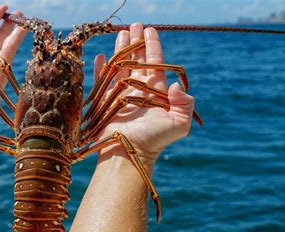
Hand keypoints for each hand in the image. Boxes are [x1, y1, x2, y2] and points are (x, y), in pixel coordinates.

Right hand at [95, 23, 194, 164]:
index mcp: (155, 91)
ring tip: (120, 34)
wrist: (129, 152)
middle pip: (137, 60)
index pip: (154, 62)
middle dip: (136, 42)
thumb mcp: (179, 124)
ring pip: (120, 65)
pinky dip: (100, 68)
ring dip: (120, 49)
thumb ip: (184, 103)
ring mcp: (120, 94)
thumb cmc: (154, 140)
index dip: (153, 45)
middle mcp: (138, 89)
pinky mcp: (105, 101)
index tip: (150, 30)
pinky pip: (102, 80)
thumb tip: (176, 84)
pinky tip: (100, 57)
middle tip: (134, 26)